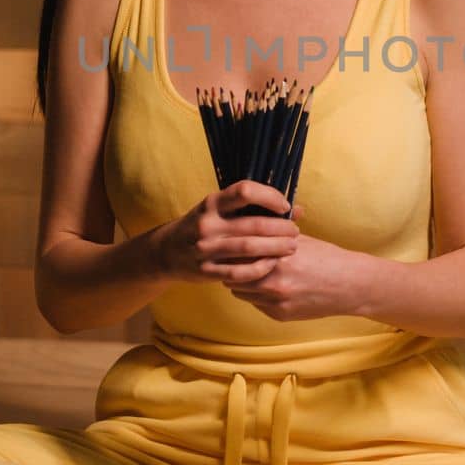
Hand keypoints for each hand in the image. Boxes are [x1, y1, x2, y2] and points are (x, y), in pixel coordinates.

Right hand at [153, 179, 302, 285]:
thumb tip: (298, 210)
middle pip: (253, 224)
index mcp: (212, 203)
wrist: (167, 252)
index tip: (284, 206)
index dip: (270, 197)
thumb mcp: (220, 211)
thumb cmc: (204, 226)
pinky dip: (260, 269)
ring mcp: (205, 248)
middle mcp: (207, 223)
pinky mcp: (206, 271)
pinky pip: (239, 273)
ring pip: (249, 248)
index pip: (245, 191)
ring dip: (276, 248)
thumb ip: (254, 209)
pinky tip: (272, 264)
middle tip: (295, 231)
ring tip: (292, 246)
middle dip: (281, 228)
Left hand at [220, 230, 363, 322]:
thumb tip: (246, 225)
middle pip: (233, 274)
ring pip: (240, 291)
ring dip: (242, 282)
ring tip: (252, 272)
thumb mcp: (299, 239)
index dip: (232, 249)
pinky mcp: (279, 315)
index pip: (238, 253)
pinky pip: (255, 304)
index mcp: (277, 256)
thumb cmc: (326, 257)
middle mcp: (274, 280)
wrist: (350, 285)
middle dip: (233, 267)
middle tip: (235, 260)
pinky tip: (269, 286)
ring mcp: (276, 300)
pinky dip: (257, 295)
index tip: (231, 245)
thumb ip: (272, 235)